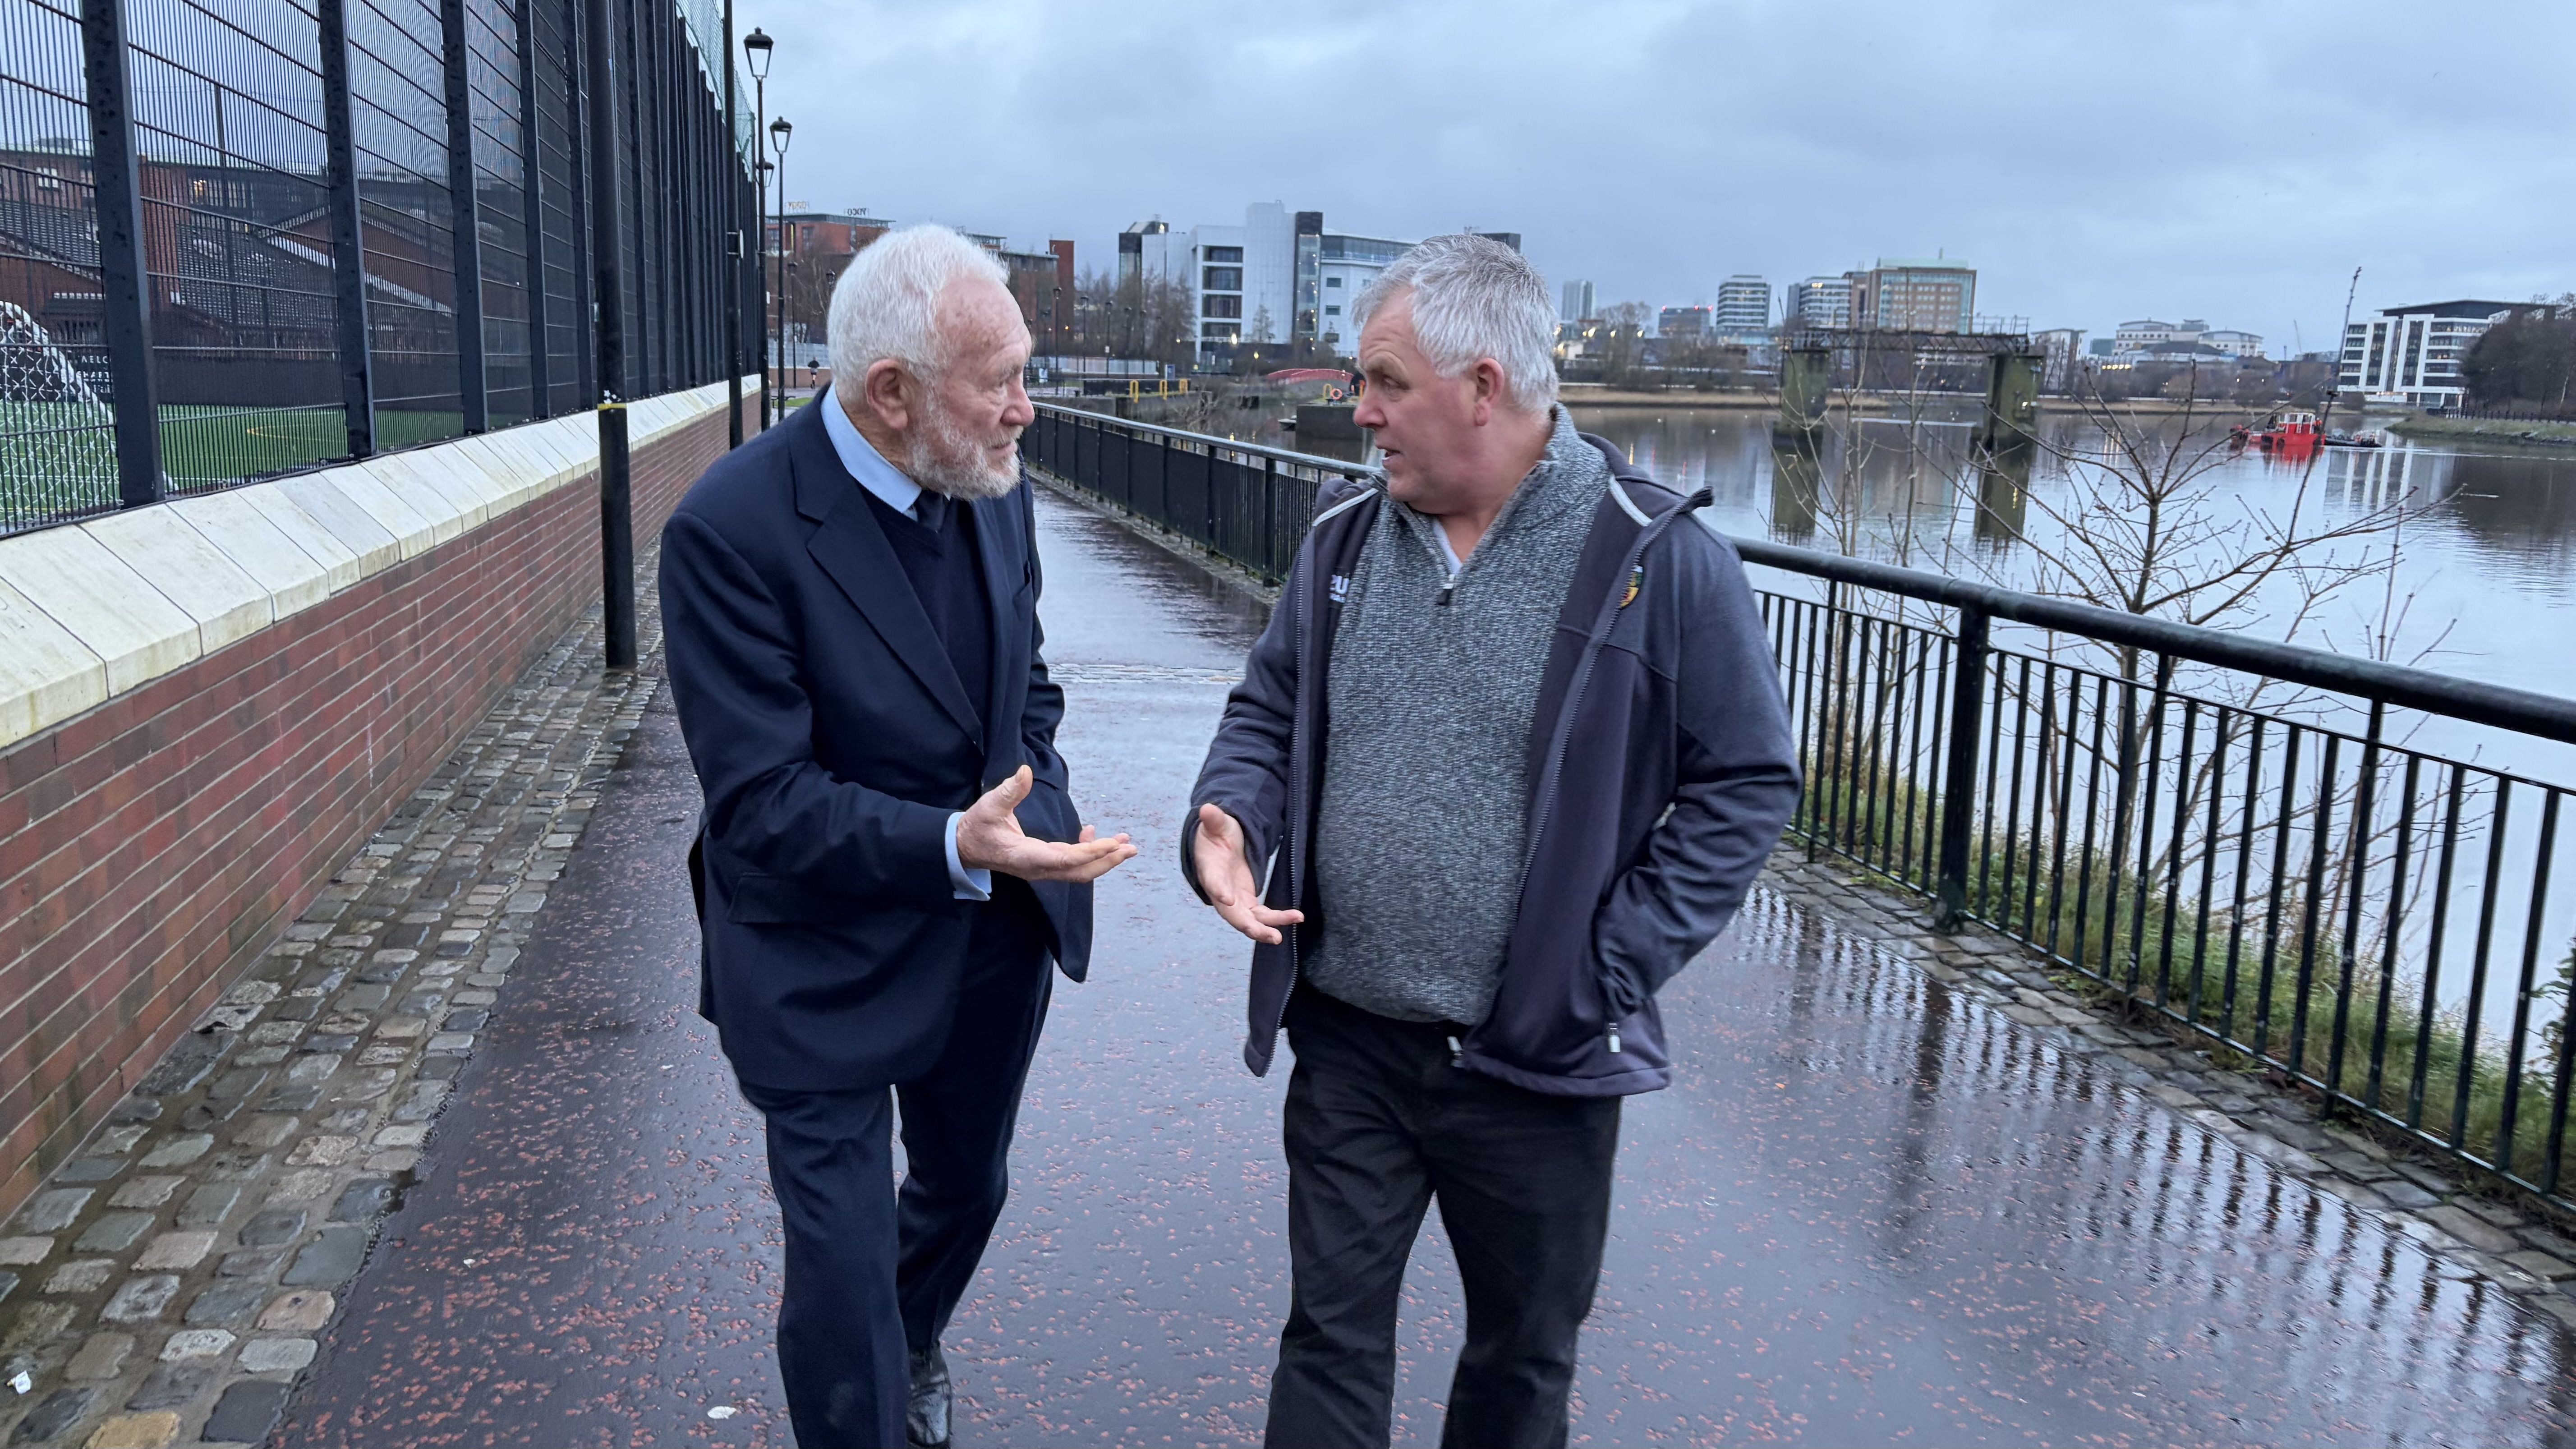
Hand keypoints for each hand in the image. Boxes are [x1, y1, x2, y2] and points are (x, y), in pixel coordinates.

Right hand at [957, 767, 1135, 882]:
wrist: (964, 847)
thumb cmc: (976, 827)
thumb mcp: (989, 806)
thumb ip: (1009, 791)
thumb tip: (1025, 771)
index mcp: (1026, 856)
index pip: (1065, 860)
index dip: (1090, 853)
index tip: (1112, 844)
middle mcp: (1038, 868)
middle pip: (1079, 872)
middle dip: (1107, 861)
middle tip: (1130, 848)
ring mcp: (1041, 868)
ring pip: (1078, 870)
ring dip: (1102, 858)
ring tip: (1125, 845)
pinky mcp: (1043, 863)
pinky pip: (1070, 862)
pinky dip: (1087, 850)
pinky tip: (1092, 832)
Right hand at [1193, 803, 1302, 944]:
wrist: (1218, 846)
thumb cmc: (1216, 834)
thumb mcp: (1216, 824)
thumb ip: (1214, 819)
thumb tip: (1208, 808)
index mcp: (1210, 870)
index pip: (1213, 881)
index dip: (1219, 890)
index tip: (1228, 898)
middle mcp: (1220, 891)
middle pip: (1232, 913)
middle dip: (1250, 926)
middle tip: (1270, 935)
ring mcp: (1234, 899)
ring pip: (1249, 920)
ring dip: (1266, 928)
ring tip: (1284, 933)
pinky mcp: (1246, 902)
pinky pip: (1260, 915)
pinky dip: (1276, 919)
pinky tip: (1295, 917)